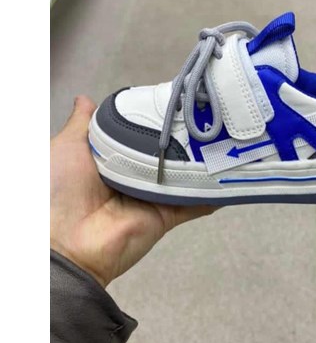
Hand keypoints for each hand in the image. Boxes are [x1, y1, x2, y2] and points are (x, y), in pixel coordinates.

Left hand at [50, 96, 215, 286]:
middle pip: (166, 153)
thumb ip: (83, 123)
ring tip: (228, 137)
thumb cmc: (57, 190)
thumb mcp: (66, 147)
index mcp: (113, 158)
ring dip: (203, 161)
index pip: (141, 133)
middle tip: (210, 114)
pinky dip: (214, 193)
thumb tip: (85, 99)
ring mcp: (153, 196)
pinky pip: (195, 202)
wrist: (64, 243)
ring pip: (184, 175)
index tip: (177, 100)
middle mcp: (135, 175)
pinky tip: (232, 176)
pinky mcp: (167, 214)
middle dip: (185, 137)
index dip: (157, 117)